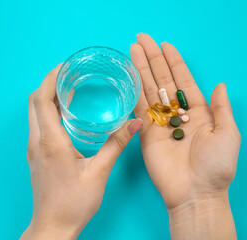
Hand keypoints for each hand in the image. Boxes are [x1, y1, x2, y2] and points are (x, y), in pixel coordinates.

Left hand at [21, 64, 143, 239]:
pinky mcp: (35, 156)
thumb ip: (116, 145)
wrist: (52, 226)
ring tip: (70, 87)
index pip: (41, 100)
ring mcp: (33, 149)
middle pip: (34, 102)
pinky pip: (38, 125)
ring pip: (34, 113)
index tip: (65, 66)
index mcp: (50, 141)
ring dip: (48, 97)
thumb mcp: (99, 173)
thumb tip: (136, 123)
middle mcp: (36, 142)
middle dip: (49, 83)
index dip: (50, 78)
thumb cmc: (73, 204)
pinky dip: (48, 112)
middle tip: (69, 73)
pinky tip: (66, 113)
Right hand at [130, 33, 240, 238]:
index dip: (174, 61)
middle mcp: (177, 114)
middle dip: (152, 59)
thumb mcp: (228, 134)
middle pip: (163, 80)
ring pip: (149, 90)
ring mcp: (160, 123)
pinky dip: (134, 91)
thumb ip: (221, 108)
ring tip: (132, 50)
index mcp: (198, 112)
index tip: (164, 45)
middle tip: (141, 40)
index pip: (183, 80)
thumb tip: (220, 84)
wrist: (195, 192)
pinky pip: (139, 108)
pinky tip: (129, 76)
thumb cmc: (215, 167)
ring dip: (141, 69)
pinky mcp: (145, 133)